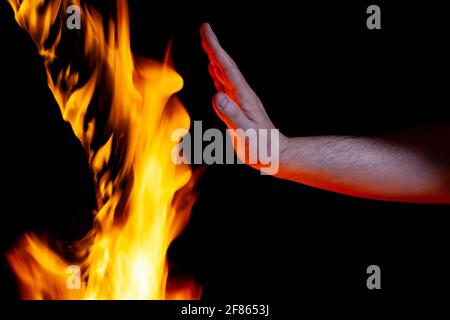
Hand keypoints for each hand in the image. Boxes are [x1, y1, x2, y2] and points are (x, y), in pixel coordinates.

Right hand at [200, 23, 287, 173]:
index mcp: (243, 97)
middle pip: (225, 66)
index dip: (215, 48)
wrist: (274, 154)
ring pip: (224, 74)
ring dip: (215, 58)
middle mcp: (241, 95)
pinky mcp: (238, 107)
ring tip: (207, 45)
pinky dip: (216, 74)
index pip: (226, 68)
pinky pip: (224, 85)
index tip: (206, 31)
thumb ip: (231, 115)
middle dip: (214, 47)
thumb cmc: (261, 147)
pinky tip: (213, 71)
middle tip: (204, 30)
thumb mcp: (245, 133)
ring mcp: (240, 100)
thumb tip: (217, 96)